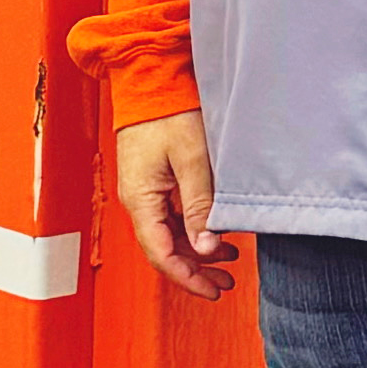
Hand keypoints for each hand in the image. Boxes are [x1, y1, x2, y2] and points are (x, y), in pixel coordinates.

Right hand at [113, 107, 235, 302]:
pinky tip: (214, 231)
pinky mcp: (153, 180)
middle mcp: (138, 199)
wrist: (152, 77)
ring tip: (228, 260)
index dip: (187, 278)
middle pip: (164, 249)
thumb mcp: (193, 160)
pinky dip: (192, 230)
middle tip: (226, 283)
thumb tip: (206, 248)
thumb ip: (199, 206)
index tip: (213, 290)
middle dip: (195, 270)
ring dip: (196, 251)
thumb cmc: (170, 110)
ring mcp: (145, 190)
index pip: (161, 254)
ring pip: (169, 235)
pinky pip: (170, 217)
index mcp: (141, 199)